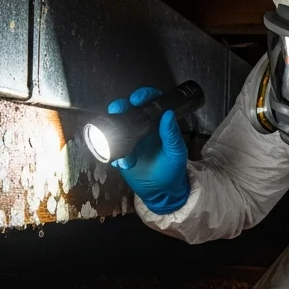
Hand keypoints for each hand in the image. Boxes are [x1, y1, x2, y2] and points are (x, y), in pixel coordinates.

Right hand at [107, 86, 189, 213]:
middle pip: (129, 109)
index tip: (138, 98)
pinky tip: (123, 162)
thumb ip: (172, 135)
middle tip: (119, 109)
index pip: (151, 102)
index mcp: (158, 124)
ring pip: (117, 125)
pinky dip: (115, 153)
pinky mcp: (121, 153)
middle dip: (121, 106)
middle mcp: (143, 128)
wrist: (162, 192)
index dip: (144, 96)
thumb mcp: (176, 152)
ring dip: (113, 126)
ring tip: (114, 134)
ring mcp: (130, 140)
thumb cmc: (173, 170)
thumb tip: (168, 114)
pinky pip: (112, 148)